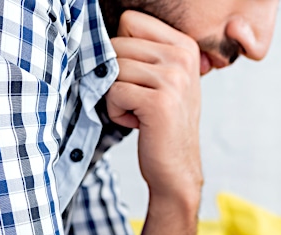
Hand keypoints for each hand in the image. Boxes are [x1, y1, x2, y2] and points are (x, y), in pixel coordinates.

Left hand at [105, 11, 202, 207]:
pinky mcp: (159, 102)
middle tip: (140, 99)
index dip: (122, 49)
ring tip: (139, 112)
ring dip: (116, 95)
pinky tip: (138, 123)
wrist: (176, 168)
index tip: (141, 77)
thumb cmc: (161, 122)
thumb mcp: (162, 79)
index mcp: (186, 46)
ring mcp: (174, 80)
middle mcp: (184, 58)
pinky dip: (116, 111)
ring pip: (113, 68)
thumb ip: (143, 50)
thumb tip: (95, 28)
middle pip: (117, 44)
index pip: (130, 21)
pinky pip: (113, 91)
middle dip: (117, 75)